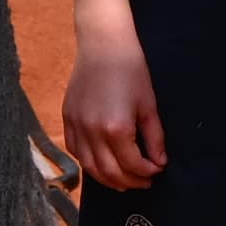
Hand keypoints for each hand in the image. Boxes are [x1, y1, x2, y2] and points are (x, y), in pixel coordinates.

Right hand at [64, 18, 160, 186]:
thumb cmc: (131, 70)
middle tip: (144, 181)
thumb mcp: (148, 105)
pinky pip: (75, 151)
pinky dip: (88, 163)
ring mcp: (77, 126)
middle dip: (130, 181)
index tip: (157, 170)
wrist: (103, 44)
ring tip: (123, 180)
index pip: (132, 165)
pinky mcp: (67, 118)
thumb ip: (154, 137)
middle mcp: (93, 132)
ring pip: (89, 167)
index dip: (147, 172)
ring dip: (108, 179)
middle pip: (110, 172)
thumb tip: (159, 162)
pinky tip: (101, 163)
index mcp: (116, 128)